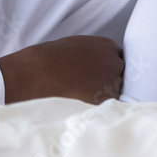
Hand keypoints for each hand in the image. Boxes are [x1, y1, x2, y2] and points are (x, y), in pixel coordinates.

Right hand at [0, 35, 124, 103]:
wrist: (35, 73)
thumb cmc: (46, 60)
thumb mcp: (74, 47)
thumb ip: (90, 55)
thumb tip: (91, 67)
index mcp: (107, 46)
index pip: (117, 60)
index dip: (107, 71)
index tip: (97, 78)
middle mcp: (115, 62)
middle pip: (120, 76)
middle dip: (108, 83)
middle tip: (87, 91)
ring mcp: (113, 80)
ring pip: (116, 92)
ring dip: (104, 97)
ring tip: (81, 100)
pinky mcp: (107, 99)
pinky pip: (109, 107)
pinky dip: (99, 110)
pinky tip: (84, 108)